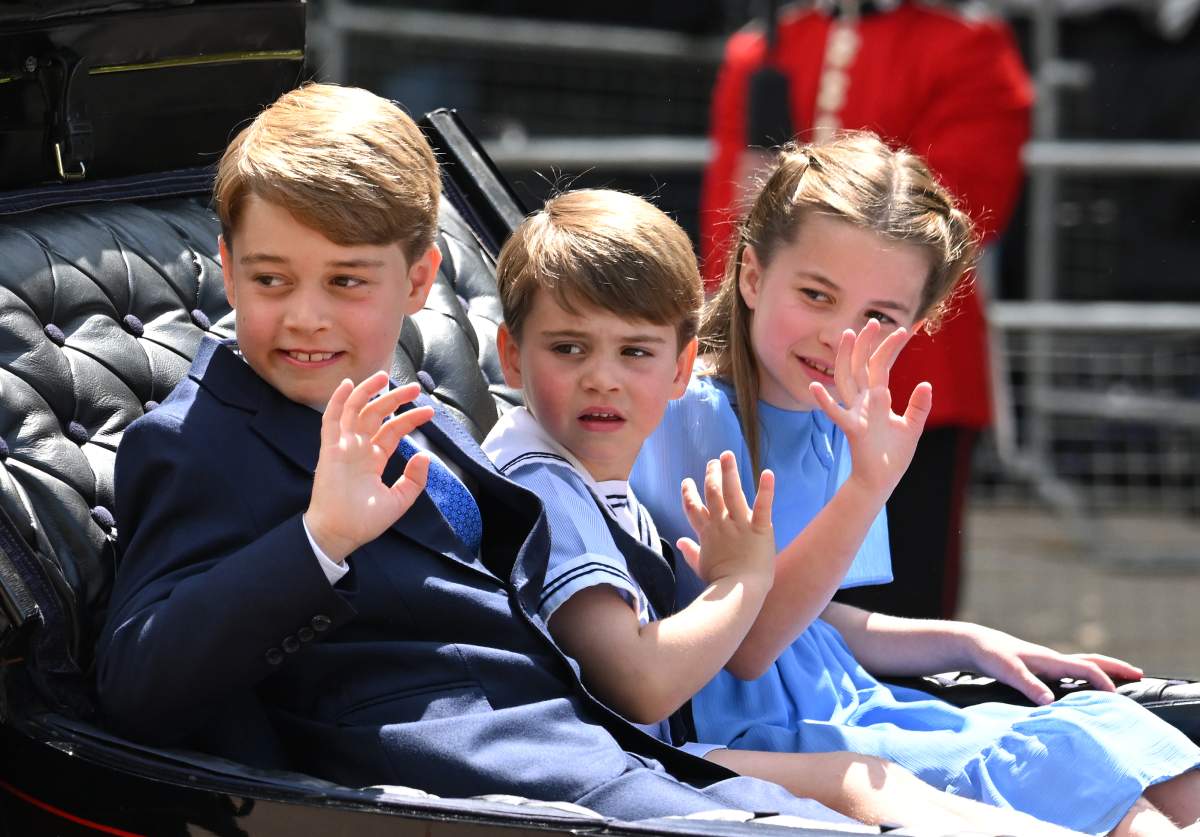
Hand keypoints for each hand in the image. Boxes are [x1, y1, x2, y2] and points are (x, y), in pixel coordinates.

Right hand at [306, 373, 434, 562]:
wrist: (339, 534)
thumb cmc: (364, 521)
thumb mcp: (398, 501)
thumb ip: (414, 480)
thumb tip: (425, 457)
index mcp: (373, 459)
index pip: (393, 431)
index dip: (410, 419)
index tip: (429, 412)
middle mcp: (359, 448)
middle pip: (377, 415)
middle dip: (395, 399)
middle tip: (415, 388)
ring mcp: (343, 447)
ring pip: (355, 411)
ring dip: (368, 392)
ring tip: (385, 376)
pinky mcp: (330, 449)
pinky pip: (332, 421)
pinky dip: (338, 402)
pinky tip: (348, 385)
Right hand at [676, 451, 774, 588]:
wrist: (738, 592)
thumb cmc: (720, 583)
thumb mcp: (700, 566)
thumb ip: (690, 552)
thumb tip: (679, 542)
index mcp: (707, 533)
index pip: (693, 508)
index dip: (689, 494)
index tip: (687, 482)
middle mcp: (721, 524)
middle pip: (712, 493)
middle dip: (711, 475)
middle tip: (713, 461)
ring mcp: (740, 524)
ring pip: (732, 492)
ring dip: (729, 472)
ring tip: (727, 455)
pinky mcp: (759, 528)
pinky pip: (762, 506)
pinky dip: (766, 489)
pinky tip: (768, 473)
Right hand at [810, 319, 930, 497]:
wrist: (882, 480)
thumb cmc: (893, 455)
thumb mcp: (912, 427)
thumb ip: (918, 406)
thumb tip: (926, 384)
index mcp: (877, 398)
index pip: (881, 366)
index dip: (891, 347)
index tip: (905, 328)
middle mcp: (864, 401)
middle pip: (861, 365)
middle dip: (867, 343)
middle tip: (873, 321)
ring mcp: (856, 412)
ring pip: (847, 379)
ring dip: (847, 358)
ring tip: (848, 335)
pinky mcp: (852, 428)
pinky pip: (836, 413)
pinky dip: (825, 401)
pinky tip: (815, 387)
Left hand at [962, 623, 1144, 704]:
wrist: (974, 644)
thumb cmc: (990, 656)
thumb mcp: (1007, 671)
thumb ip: (1027, 684)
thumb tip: (1050, 702)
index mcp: (1050, 660)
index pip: (1086, 668)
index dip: (1104, 682)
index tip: (1117, 698)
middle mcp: (1052, 659)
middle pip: (1091, 660)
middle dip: (1115, 667)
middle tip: (1138, 674)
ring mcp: (1047, 663)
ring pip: (1082, 664)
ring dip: (1102, 670)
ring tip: (1119, 681)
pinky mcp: (1039, 668)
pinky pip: (1070, 672)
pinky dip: (1085, 677)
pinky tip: (1085, 687)